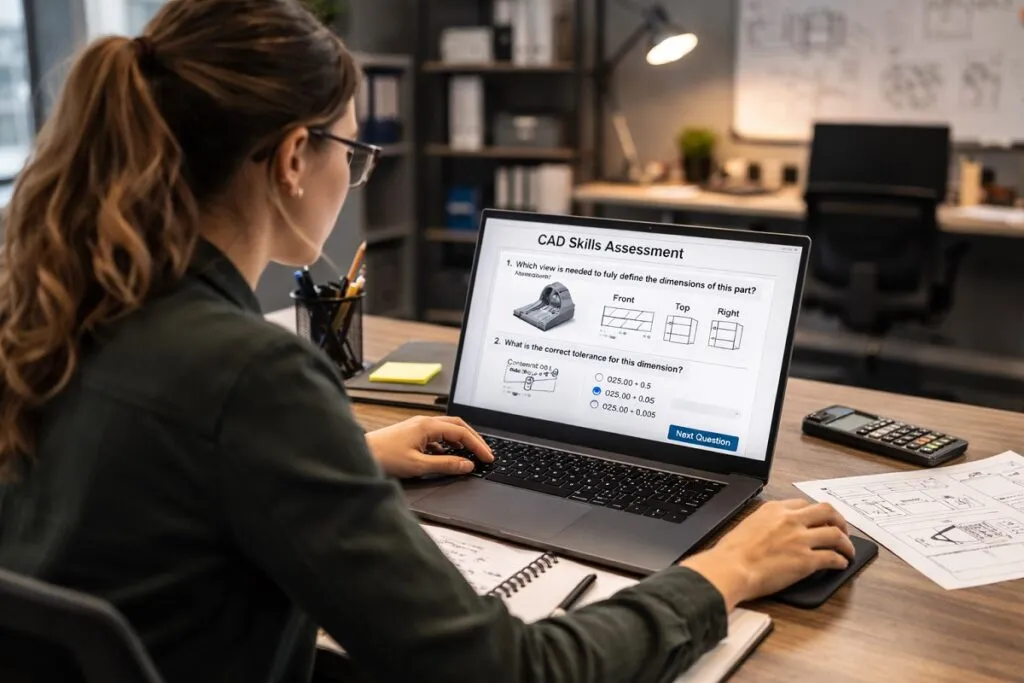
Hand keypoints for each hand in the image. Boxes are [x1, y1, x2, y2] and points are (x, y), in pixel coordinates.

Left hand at [364, 416, 493, 478]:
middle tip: (484, 454)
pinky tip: (447, 457)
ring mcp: (418, 427)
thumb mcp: (419, 465)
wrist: (360, 453)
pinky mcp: (412, 434)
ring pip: (447, 430)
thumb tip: (467, 465)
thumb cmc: (384, 457)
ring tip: (470, 455)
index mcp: (428, 426)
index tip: (488, 458)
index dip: (477, 446)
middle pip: (457, 426)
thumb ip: (445, 465)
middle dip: (473, 439)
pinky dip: (447, 446)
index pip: (462, 433)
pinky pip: (436, 437)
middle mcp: (424, 422)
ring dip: (460, 442)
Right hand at [680, 499, 854, 609]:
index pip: (803, 504)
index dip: (815, 513)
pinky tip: (841, 565)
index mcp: (774, 509)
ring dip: (846, 543)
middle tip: (841, 530)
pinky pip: (833, 558)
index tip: (818, 520)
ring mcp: (801, 539)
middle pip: (826, 511)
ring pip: (836, 534)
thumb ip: (766, 524)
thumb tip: (773, 532)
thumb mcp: (748, 525)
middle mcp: (791, 520)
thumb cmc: (731, 552)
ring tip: (848, 550)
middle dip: (838, 520)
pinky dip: (841, 561)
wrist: (730, 568)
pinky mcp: (807, 560)